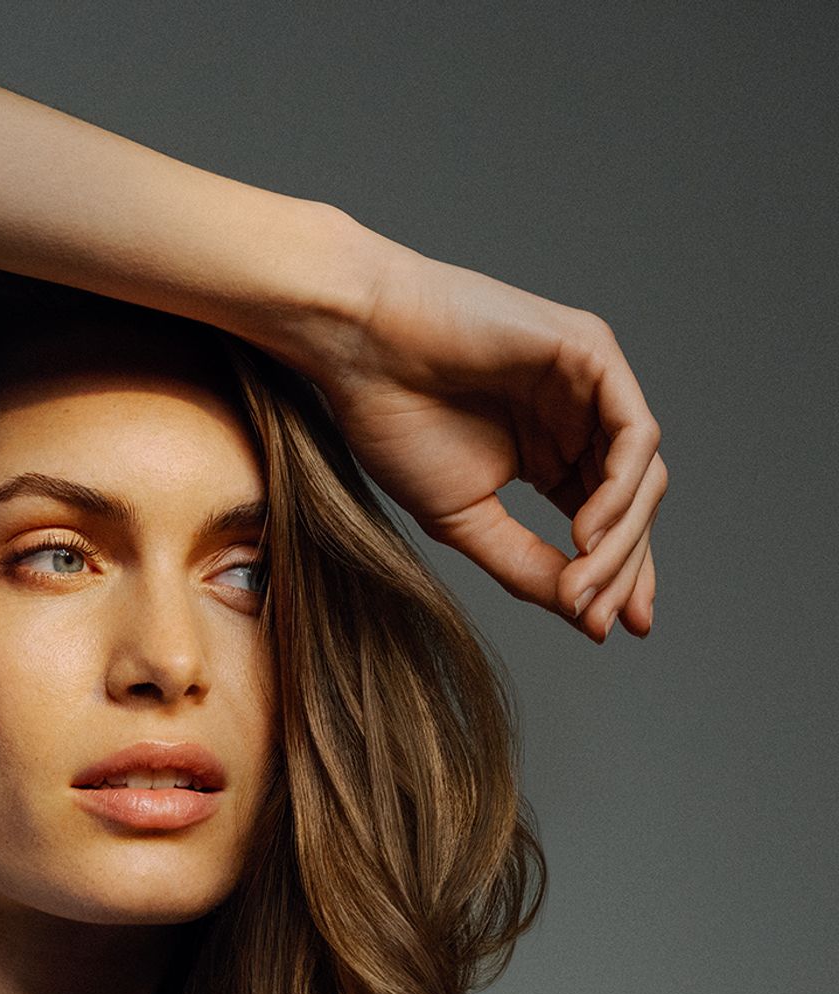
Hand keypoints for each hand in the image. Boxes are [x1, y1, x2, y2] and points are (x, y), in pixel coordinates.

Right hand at [281, 220, 666, 640]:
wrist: (362, 350)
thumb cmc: (397, 423)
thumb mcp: (466, 521)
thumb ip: (526, 566)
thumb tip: (585, 616)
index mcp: (553, 453)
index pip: (607, 523)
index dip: (616, 578)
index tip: (607, 631)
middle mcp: (581, 418)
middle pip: (635, 505)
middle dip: (625, 569)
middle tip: (602, 620)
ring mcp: (592, 384)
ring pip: (643, 476)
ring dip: (621, 542)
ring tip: (583, 585)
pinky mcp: (593, 352)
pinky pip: (634, 436)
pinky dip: (620, 492)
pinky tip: (587, 533)